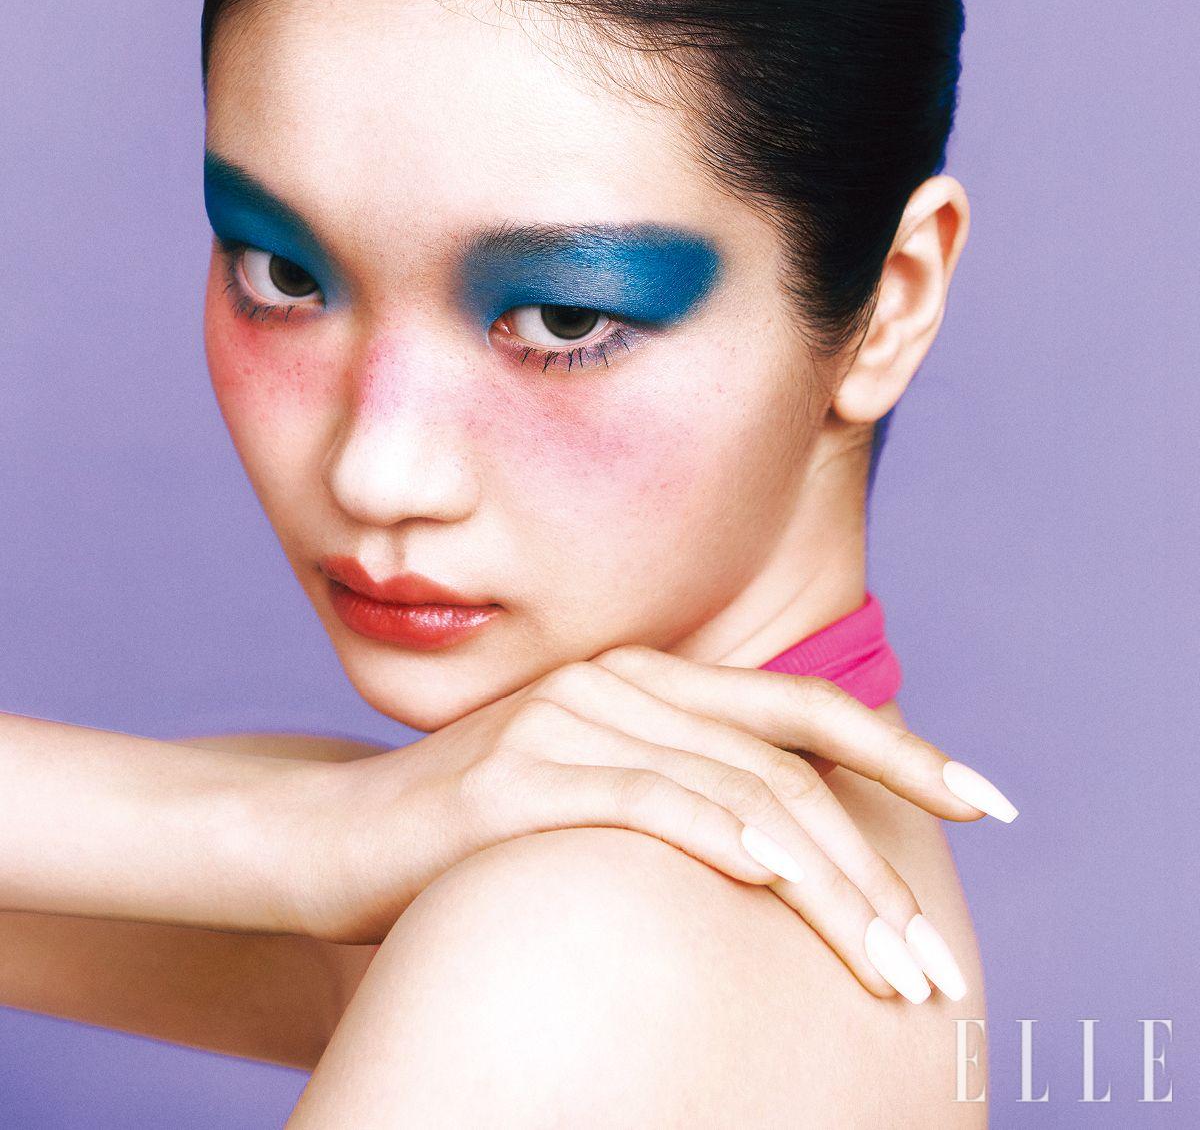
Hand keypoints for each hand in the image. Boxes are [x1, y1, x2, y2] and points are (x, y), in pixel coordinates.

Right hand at [279, 647, 1014, 1000]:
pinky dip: (718, 840)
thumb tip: (793, 853)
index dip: (902, 748)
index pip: (801, 710)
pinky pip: (643, 802)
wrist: (332, 837)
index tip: (986, 800)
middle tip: (933, 964)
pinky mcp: (518, 775)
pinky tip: (774, 882)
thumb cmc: (475, 832)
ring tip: (886, 968)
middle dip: (876, 868)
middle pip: (785, 769)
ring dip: (825, 886)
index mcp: (647, 681)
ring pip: (735, 794)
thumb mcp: (594, 797)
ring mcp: (568, 720)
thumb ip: (682, 792)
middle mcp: (618, 684)